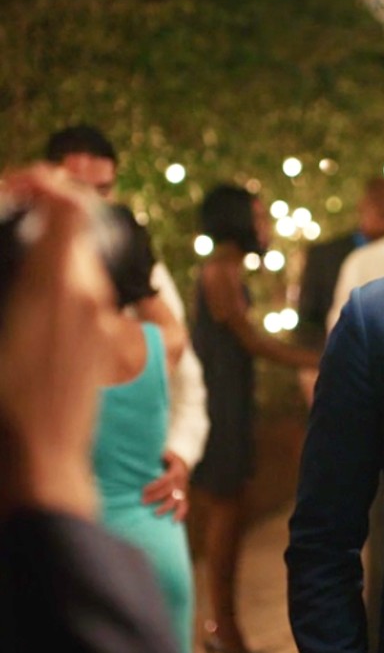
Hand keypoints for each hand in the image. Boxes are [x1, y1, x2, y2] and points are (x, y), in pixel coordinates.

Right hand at [0, 164, 114, 519]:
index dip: (51, 187)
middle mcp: (89, 300)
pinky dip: (60, 294)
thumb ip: (16, 284)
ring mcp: (102, 326)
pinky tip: (30, 311)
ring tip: (17, 267)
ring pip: (81, 272)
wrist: (40, 468)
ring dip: (52, 262)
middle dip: (45, 225)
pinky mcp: (105, 351)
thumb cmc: (1, 411)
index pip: (71, 212)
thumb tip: (23, 266)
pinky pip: (87, 304)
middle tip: (14, 219)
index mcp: (55, 287)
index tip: (25, 185)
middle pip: (76, 238)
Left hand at [141, 450, 190, 521]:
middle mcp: (181, 481)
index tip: (143, 490)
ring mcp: (183, 489)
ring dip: (166, 507)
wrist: (183, 462)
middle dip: (155, 497)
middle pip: (169, 491)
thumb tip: (143, 455)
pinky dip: (181, 514)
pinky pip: (185, 506)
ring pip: (177, 500)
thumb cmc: (168, 459)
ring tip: (155, 513)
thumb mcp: (165, 454)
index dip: (154, 486)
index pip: (165, 480)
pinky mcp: (184, 495)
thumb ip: (158, 456)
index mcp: (176, 471)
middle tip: (142, 502)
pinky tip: (175, 522)